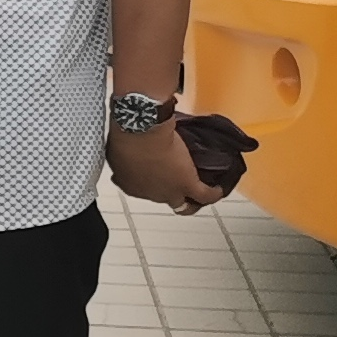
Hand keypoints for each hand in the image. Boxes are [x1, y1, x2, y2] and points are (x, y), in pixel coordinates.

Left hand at [108, 121, 225, 214]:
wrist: (140, 132)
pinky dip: (213, 193)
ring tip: (201, 189)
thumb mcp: (119, 147)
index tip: (155, 174)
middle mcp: (149, 193)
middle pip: (164, 198)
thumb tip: (128, 146)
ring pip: (184, 204)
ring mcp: (169, 191)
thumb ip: (124, 153)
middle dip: (170, 192)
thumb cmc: (125, 134)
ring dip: (192, 198)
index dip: (150, 183)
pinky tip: (218, 188)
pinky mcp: (187, 184)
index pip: (142, 189)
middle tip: (178, 181)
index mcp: (130, 184)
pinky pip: (204, 195)